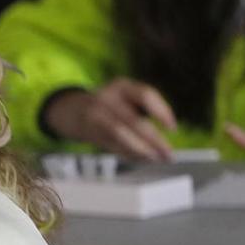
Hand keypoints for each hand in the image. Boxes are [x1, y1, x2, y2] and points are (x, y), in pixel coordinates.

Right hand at [44, 79, 177, 161]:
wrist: (72, 110)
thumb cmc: (110, 104)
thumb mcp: (126, 96)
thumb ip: (145, 108)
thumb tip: (170, 129)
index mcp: (120, 86)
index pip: (145, 95)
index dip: (162, 112)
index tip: (173, 128)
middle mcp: (106, 99)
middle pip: (134, 121)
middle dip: (155, 140)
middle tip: (169, 154)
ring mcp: (95, 116)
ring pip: (122, 135)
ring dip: (142, 150)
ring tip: (157, 158)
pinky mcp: (90, 132)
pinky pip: (114, 146)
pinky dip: (131, 154)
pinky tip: (143, 158)